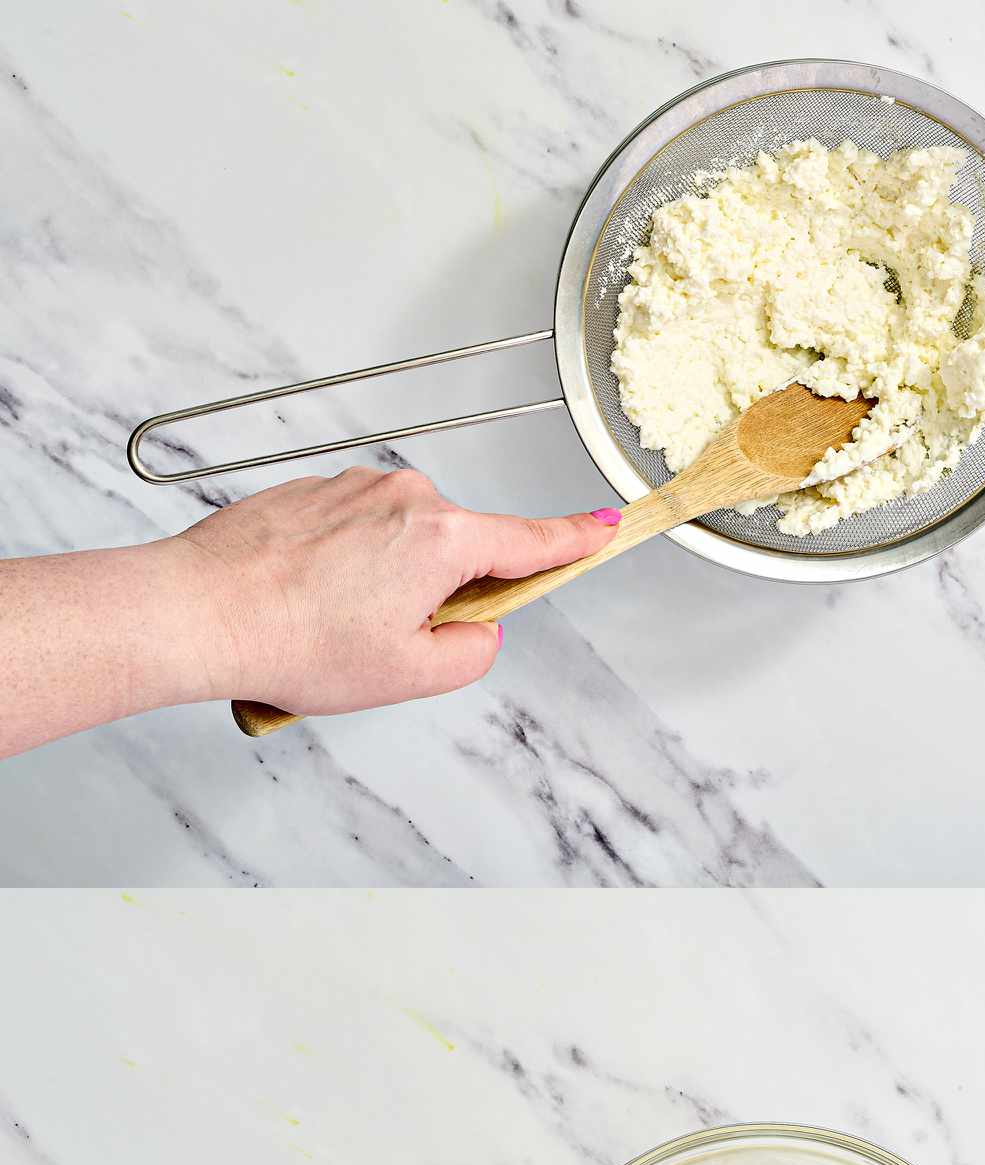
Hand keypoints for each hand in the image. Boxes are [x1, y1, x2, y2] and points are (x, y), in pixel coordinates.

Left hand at [176, 466, 619, 714]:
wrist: (198, 611)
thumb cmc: (293, 641)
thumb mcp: (407, 675)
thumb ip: (468, 654)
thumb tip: (477, 632)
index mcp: (441, 538)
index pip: (529, 541)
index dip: (575, 540)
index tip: (607, 526)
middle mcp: (402, 496)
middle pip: (456, 550)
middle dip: (439, 595)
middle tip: (389, 644)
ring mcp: (350, 488)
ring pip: (398, 545)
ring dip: (382, 586)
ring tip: (331, 630)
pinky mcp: (308, 493)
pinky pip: (350, 536)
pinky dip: (339, 572)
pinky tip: (305, 607)